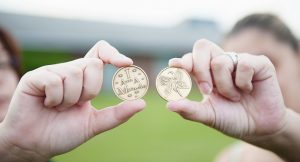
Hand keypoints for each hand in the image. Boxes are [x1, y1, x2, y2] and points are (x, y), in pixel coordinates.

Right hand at [0, 41, 145, 160]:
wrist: (35, 145)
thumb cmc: (63, 132)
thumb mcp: (95, 124)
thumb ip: (118, 114)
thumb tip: (142, 103)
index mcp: (84, 78)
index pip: (100, 53)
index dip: (114, 54)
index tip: (127, 64)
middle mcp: (69, 71)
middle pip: (93, 64)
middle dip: (90, 90)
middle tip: (76, 104)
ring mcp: (52, 72)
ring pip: (74, 74)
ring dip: (70, 99)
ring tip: (58, 108)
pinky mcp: (35, 77)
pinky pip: (54, 81)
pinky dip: (54, 99)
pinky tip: (46, 105)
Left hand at [167, 39, 286, 138]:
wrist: (259, 128)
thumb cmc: (231, 119)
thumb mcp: (208, 116)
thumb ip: (189, 110)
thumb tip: (169, 105)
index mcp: (206, 73)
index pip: (191, 58)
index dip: (183, 60)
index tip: (174, 65)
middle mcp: (220, 63)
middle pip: (202, 46)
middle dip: (200, 68)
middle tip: (207, 90)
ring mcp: (239, 61)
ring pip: (221, 61)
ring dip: (225, 86)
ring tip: (235, 97)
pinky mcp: (259, 63)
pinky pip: (244, 64)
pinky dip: (243, 82)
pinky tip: (249, 90)